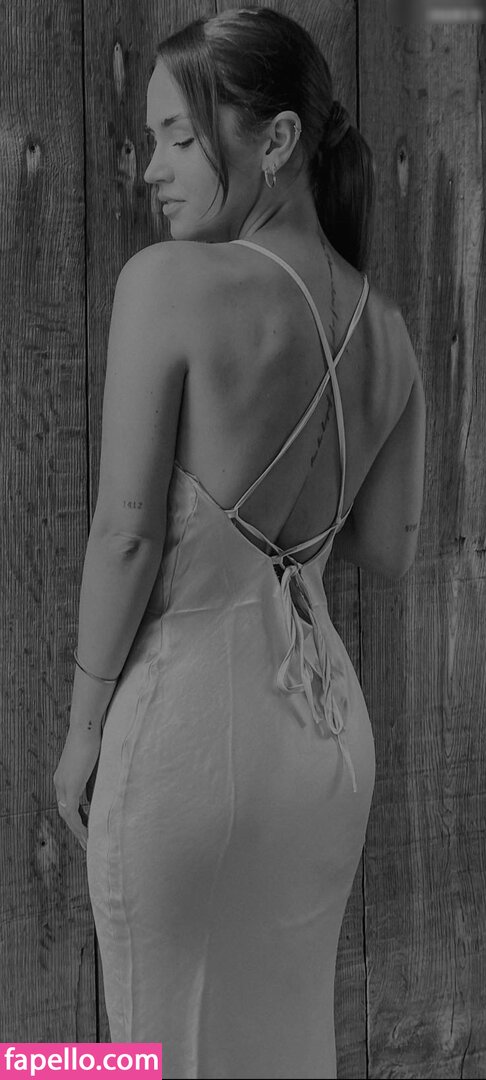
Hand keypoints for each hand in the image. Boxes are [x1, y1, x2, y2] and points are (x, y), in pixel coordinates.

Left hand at [53, 723, 101, 851]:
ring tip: (89, 844)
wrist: (86, 727)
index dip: (77, 817)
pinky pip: (73, 813)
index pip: (68, 803)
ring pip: (68, 816)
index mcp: (63, 777)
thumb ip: (92, 780)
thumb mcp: (93, 764)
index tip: (87, 828)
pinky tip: (88, 835)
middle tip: (87, 843)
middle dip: (76, 829)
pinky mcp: (70, 786)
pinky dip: (80, 826)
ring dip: (78, 832)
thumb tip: (95, 796)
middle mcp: (59, 783)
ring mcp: (63, 785)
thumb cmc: (93, 739)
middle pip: (66, 812)